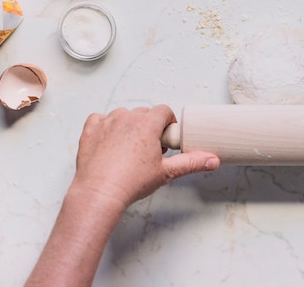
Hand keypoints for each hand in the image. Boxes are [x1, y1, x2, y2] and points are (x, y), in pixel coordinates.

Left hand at [72, 105, 219, 208]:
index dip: (168, 123)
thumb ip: (191, 162)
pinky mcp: (90, 130)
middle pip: (144, 113)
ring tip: (131, 147)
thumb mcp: (167, 173)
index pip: (164, 111)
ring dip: (129, 125)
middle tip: (151, 148)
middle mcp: (127, 118)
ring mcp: (107, 122)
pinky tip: (109, 141)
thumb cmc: (131, 182)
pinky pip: (99, 118)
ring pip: (123, 115)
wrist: (100, 193)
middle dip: (150, 126)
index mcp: (147, 124)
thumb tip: (212, 160)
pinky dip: (105, 126)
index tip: (166, 137)